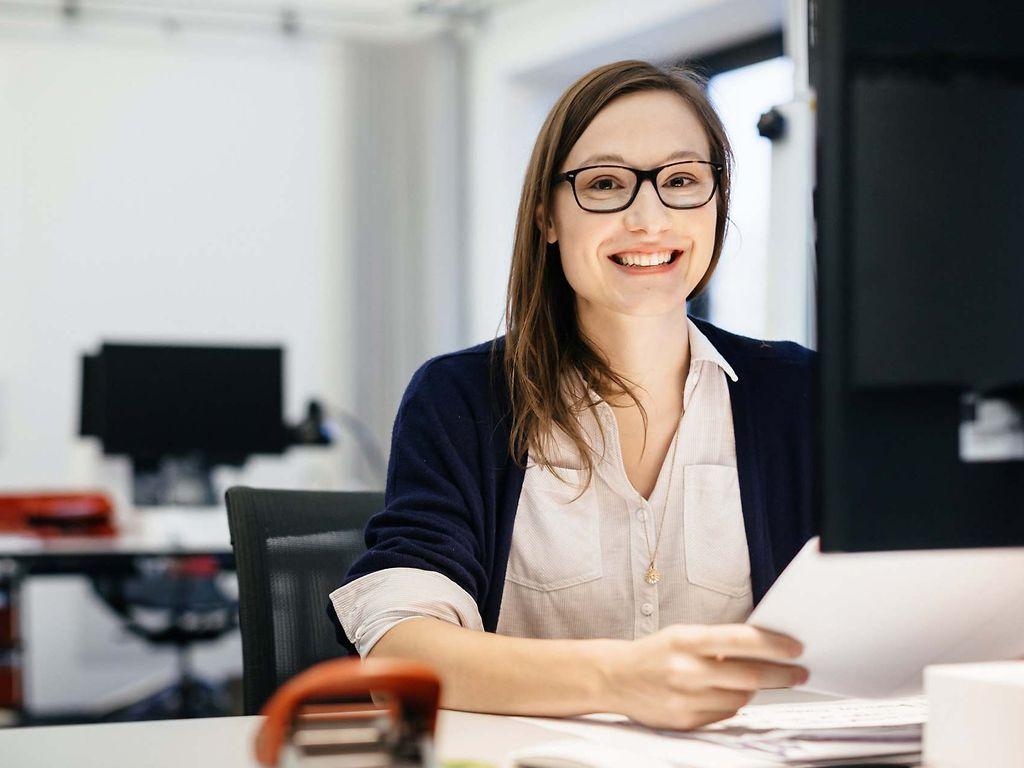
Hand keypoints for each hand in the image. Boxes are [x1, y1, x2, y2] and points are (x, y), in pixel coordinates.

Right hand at [602, 623, 807, 730]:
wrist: (615, 678)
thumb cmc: (654, 653)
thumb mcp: (681, 635)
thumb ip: (717, 642)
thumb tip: (762, 647)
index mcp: (685, 641)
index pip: (740, 640)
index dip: (773, 645)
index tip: (795, 648)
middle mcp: (686, 670)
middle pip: (749, 675)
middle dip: (781, 674)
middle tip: (799, 672)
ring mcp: (686, 698)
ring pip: (740, 697)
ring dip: (754, 689)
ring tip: (757, 680)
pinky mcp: (686, 721)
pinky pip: (724, 713)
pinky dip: (732, 703)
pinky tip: (725, 693)